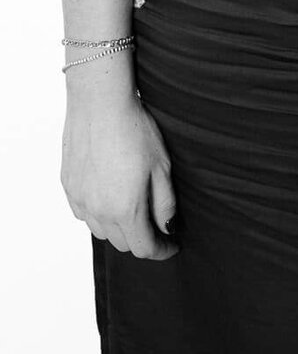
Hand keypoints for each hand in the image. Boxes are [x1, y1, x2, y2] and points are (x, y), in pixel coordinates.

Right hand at [62, 77, 177, 259]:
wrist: (100, 102)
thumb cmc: (135, 129)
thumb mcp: (162, 166)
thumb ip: (165, 203)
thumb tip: (167, 228)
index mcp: (125, 209)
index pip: (144, 248)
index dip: (162, 251)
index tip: (172, 245)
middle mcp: (98, 211)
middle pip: (123, 243)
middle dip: (143, 238)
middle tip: (157, 223)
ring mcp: (80, 200)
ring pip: (101, 231)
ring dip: (119, 227)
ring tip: (134, 207)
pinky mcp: (68, 186)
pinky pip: (85, 214)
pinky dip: (99, 214)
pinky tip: (110, 196)